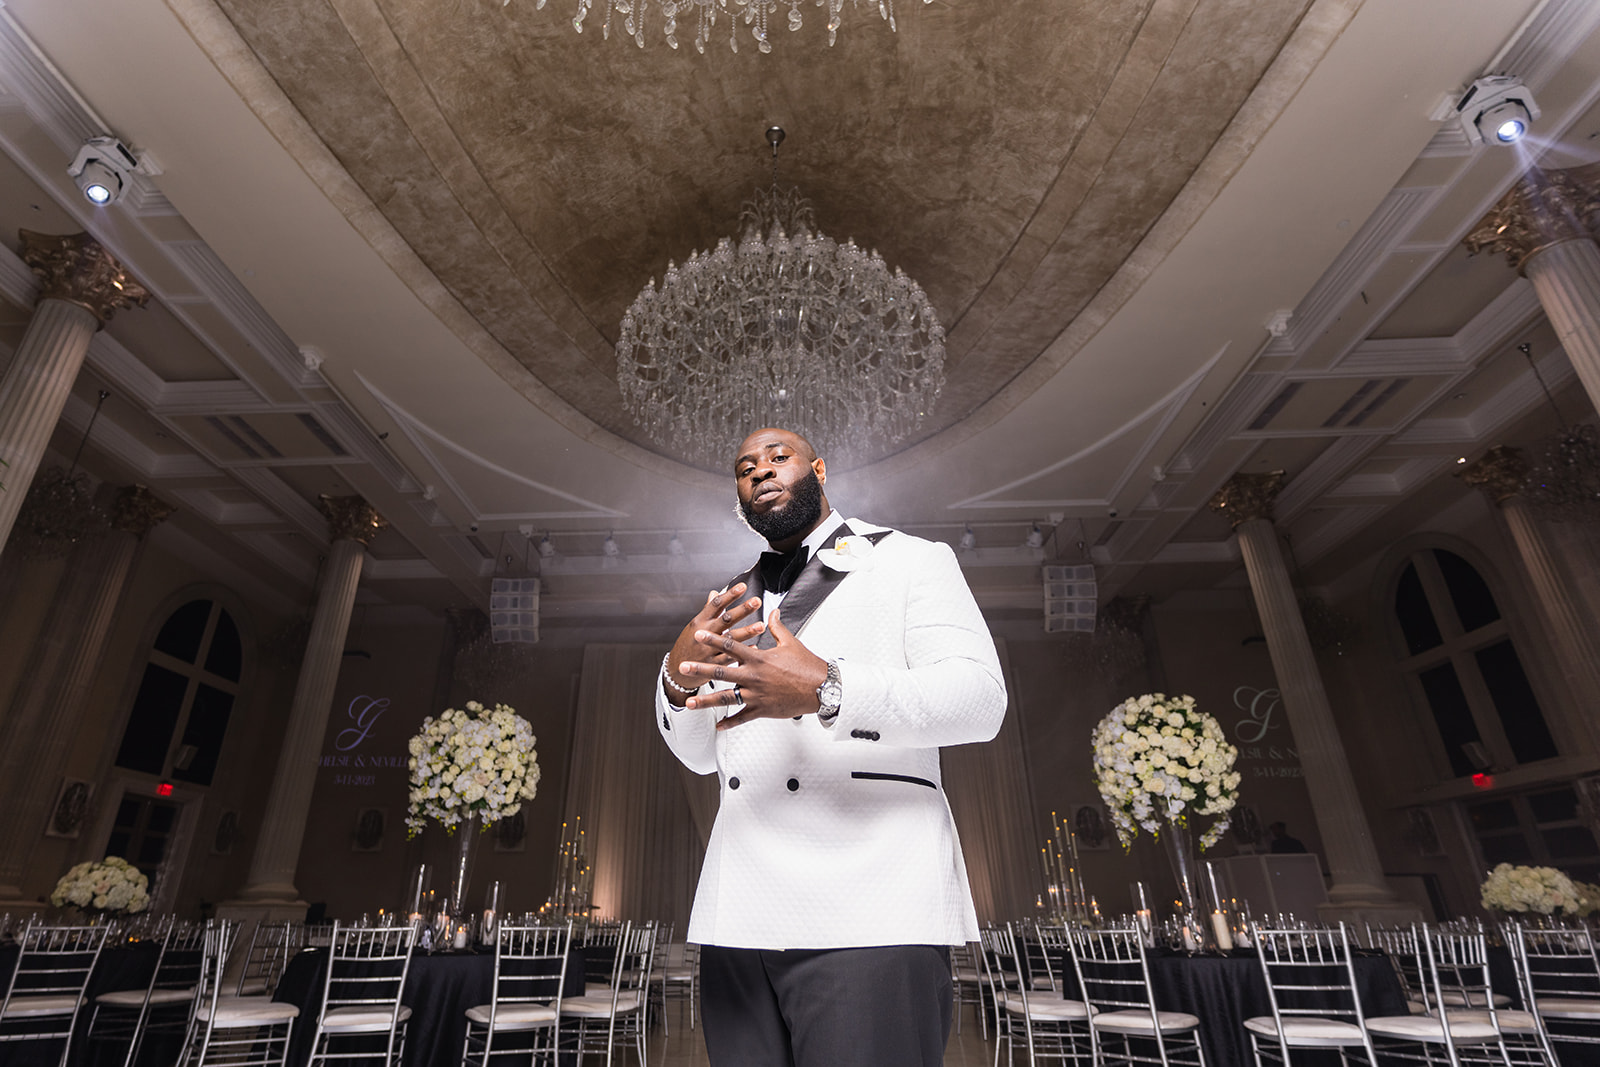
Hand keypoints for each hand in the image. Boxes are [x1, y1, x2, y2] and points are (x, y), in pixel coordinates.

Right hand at [664, 584, 764, 695]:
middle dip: (742, 610)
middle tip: (756, 602)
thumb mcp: (694, 625)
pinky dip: (742, 652)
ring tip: (760, 625)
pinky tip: (754, 647)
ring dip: (746, 632)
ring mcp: (708, 650)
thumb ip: (708, 609)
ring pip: (729, 639)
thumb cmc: (687, 644)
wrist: (676, 670)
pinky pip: (729, 658)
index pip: (716, 605)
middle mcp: (704, 633)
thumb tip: (715, 593)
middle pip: (725, 619)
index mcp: (700, 621)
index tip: (743, 587)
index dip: (730, 595)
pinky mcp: (713, 665)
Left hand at [679, 609, 827, 729]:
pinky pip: (742, 717)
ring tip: (689, 702)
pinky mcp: (762, 709)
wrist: (821, 688)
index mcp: (759, 659)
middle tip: (683, 667)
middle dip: (700, 670)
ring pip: (725, 698)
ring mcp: (756, 695)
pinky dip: (730, 722)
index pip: (731, 646)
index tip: (698, 635)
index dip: (713, 639)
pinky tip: (718, 725)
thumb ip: (777, 627)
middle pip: (721, 672)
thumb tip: (773, 612)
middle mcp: (754, 677)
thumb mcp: (790, 642)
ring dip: (705, 701)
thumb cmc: (807, 666)